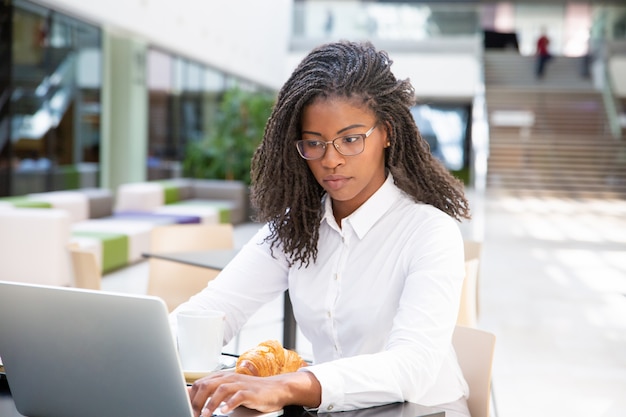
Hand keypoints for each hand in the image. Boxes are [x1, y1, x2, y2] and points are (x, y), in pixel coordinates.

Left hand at [188, 370, 320, 416]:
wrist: (276, 388)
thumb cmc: (252, 391)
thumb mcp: (230, 390)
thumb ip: (213, 391)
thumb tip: (191, 394)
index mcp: (222, 377)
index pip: (200, 383)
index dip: (190, 396)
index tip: (185, 408)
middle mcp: (230, 378)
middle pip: (208, 385)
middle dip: (197, 401)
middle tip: (193, 414)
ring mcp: (241, 384)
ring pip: (221, 390)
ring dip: (211, 403)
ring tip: (205, 415)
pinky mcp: (251, 392)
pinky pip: (238, 396)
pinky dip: (230, 403)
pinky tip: (224, 411)